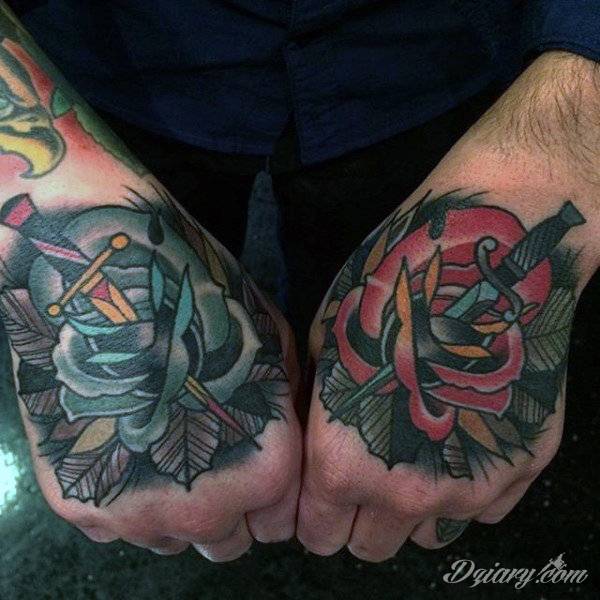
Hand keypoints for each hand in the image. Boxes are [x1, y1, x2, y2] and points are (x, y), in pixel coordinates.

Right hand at [0, 17, 300, 561]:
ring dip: (176, 507)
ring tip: (163, 443)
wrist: (105, 285)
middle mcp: (205, 509)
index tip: (254, 465)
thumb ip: (285, 413)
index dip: (271, 494)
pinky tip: (123, 441)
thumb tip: (284, 439)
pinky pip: (117, 525)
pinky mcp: (79, 504)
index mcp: (265, 471)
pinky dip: (126, 495)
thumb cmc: (203, 306)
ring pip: (172, 540)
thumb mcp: (273, 349)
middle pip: (227, 541)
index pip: (281, 520)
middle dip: (228, 509)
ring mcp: (137, 514)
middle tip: (209, 454)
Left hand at [297, 51, 599, 560]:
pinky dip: (462, 489)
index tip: (316, 503)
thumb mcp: (326, 343)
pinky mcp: (522, 467)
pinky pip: (480, 511)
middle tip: (360, 480)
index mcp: (345, 459)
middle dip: (356, 520)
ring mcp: (472, 485)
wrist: (487, 264)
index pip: (316, 531)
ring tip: (411, 457)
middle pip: (369, 548)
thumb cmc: (391, 290)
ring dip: (409, 511)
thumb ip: (318, 410)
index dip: (309, 518)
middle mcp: (407, 490)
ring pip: (425, 537)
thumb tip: (315, 444)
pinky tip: (459, 440)